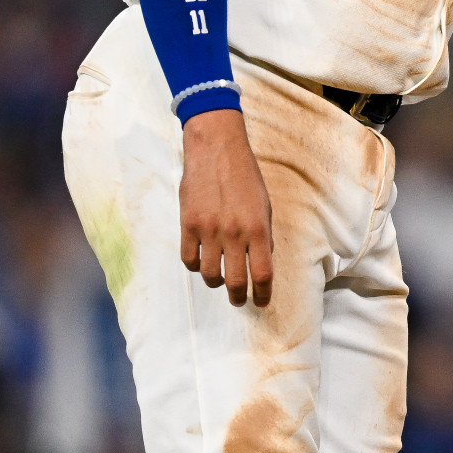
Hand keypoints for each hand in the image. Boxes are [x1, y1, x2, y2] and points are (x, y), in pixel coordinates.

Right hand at [180, 108, 274, 306]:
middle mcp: (234, 233)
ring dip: (216, 282)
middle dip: (238, 296)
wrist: (216, 150)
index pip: (263, 273)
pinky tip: (201, 262)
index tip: (262, 302)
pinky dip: (195, 267)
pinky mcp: (187, 225)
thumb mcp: (264, 205)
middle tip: (239, 300)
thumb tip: (262, 260)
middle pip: (236, 281)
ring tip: (220, 280)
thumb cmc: (245, 177)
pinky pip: (189, 259)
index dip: (263, 293)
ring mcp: (209, 231)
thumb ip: (263, 235)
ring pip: (209, 274)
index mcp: (258, 229)